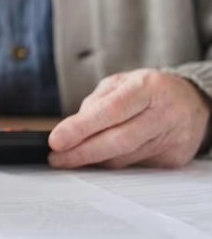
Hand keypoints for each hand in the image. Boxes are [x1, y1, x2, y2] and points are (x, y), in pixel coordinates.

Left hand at [49, 69, 211, 168]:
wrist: (193, 102)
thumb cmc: (149, 91)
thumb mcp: (121, 83)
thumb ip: (95, 103)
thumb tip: (71, 129)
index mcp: (147, 87)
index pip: (110, 111)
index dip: (80, 128)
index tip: (56, 140)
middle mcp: (163, 113)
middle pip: (117, 140)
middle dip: (82, 152)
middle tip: (57, 158)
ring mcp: (172, 138)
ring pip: (124, 158)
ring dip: (94, 160)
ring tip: (71, 157)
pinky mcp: (174, 159)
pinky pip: (134, 166)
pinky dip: (113, 163)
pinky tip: (100, 158)